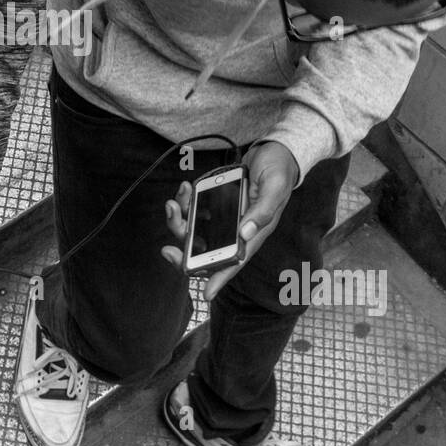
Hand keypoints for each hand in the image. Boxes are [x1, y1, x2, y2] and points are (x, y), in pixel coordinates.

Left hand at [161, 141, 299, 300]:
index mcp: (253, 233)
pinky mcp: (216, 202)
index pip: (235, 261)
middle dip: (184, 251)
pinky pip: (194, 209)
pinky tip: (184, 189)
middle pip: (206, 250)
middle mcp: (237, 229)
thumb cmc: (278, 170)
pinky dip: (185, 201)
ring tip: (174, 202)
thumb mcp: (274, 187)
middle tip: (167, 250)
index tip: (206, 294)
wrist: (274, 150)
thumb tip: (244, 235)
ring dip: (179, 221)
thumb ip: (262, 211)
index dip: (220, 278)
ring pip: (195, 229)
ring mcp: (225, 216)